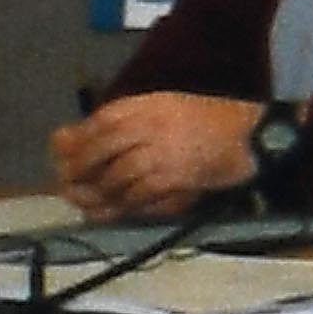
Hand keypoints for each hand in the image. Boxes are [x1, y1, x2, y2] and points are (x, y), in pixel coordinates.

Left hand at [53, 92, 263, 218]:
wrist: (249, 137)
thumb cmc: (204, 121)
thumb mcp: (161, 109)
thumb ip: (122, 122)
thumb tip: (70, 139)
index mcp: (147, 105)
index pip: (100, 122)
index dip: (77, 142)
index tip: (63, 157)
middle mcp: (152, 125)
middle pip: (101, 148)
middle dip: (81, 169)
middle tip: (69, 184)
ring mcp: (163, 153)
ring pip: (116, 176)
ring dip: (100, 191)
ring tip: (90, 201)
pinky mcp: (175, 178)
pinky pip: (139, 194)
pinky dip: (125, 204)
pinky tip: (119, 207)